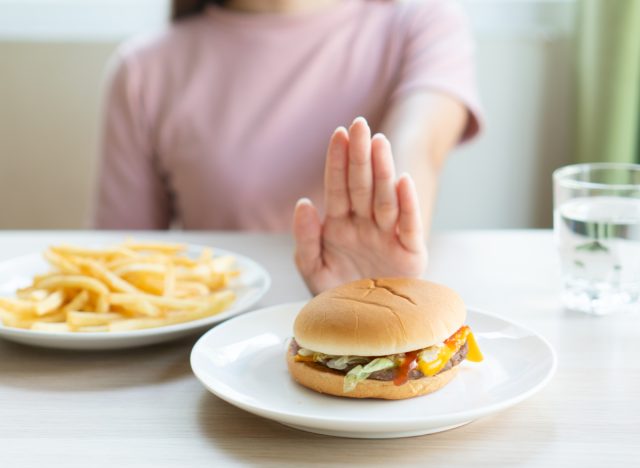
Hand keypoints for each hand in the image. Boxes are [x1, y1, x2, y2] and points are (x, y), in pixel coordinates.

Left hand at [293, 117, 427, 294]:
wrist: (365, 328)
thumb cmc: (338, 296)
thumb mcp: (312, 270)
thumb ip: (305, 238)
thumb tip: (303, 202)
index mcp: (339, 225)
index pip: (338, 187)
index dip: (337, 161)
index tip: (338, 134)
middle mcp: (364, 224)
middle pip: (362, 185)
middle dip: (359, 155)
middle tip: (359, 124)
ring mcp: (387, 236)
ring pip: (385, 198)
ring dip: (383, 171)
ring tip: (379, 144)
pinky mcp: (410, 252)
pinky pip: (408, 224)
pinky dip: (407, 204)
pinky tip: (403, 181)